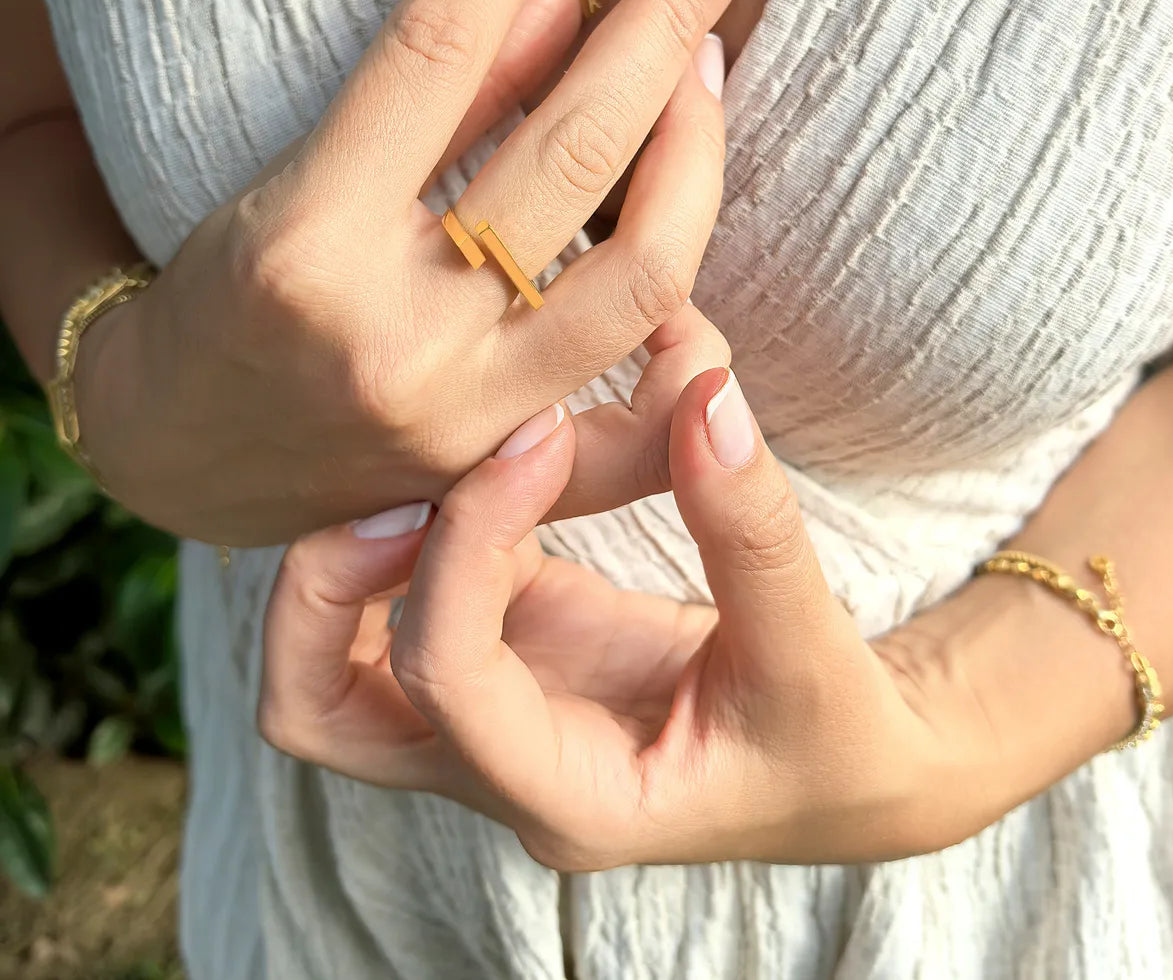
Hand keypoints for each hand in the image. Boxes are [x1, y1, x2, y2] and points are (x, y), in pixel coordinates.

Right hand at [74, 0, 763, 541]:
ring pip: (641, 272)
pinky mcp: (507, 472)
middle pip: (572, 156)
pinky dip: (681, 302)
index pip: (431, 63)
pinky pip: (635, 396)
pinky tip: (692, 214)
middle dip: (663, 26)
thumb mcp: (293, 175)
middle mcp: (395, 338)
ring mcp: (466, 418)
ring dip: (697, 152)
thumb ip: (437, 91)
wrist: (180, 454)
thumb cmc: (222, 299)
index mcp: (307, 244)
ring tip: (708, 64)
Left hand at [259, 338, 999, 869]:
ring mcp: (491, 707)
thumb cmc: (830, 734)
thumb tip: (702, 391)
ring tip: (445, 452)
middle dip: (324, 583)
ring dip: (356, 548)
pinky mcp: (511, 645)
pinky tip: (500, 451)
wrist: (842, 765)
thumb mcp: (811, 646)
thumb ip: (752, 525)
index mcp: (567, 796)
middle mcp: (499, 764)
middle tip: (405, 480)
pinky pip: (418, 584)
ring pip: (333, 653)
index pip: (445, 682)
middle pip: (314, 705)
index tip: (537, 437)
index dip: (467, 544)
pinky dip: (432, 518)